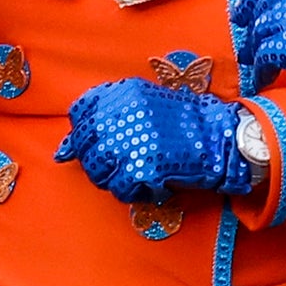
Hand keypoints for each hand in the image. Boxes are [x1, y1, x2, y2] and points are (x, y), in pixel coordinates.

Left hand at [59, 77, 258, 210]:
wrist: (223, 138)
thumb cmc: (187, 122)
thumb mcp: (147, 104)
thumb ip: (109, 117)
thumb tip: (63, 150)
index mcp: (123, 93)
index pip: (80, 113)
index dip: (84, 134)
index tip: (98, 143)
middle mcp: (122, 115)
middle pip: (86, 148)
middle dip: (100, 163)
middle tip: (124, 166)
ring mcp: (130, 142)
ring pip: (99, 172)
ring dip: (116, 180)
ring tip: (140, 175)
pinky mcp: (142, 167)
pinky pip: (121, 189)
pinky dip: (135, 192)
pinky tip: (153, 185)